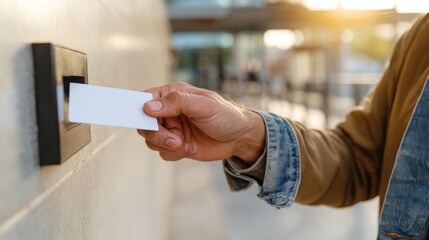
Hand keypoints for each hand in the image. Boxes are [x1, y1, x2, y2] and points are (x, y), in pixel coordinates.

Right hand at [137, 82, 264, 162]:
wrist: (239, 138)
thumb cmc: (225, 115)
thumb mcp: (205, 105)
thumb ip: (177, 102)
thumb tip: (149, 107)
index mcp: (172, 95)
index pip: (145, 100)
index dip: (139, 111)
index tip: (146, 122)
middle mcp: (168, 111)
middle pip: (144, 124)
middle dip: (157, 135)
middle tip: (174, 140)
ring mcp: (171, 129)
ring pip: (152, 141)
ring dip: (167, 146)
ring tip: (186, 144)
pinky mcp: (176, 145)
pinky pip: (163, 153)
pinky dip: (175, 154)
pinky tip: (191, 148)